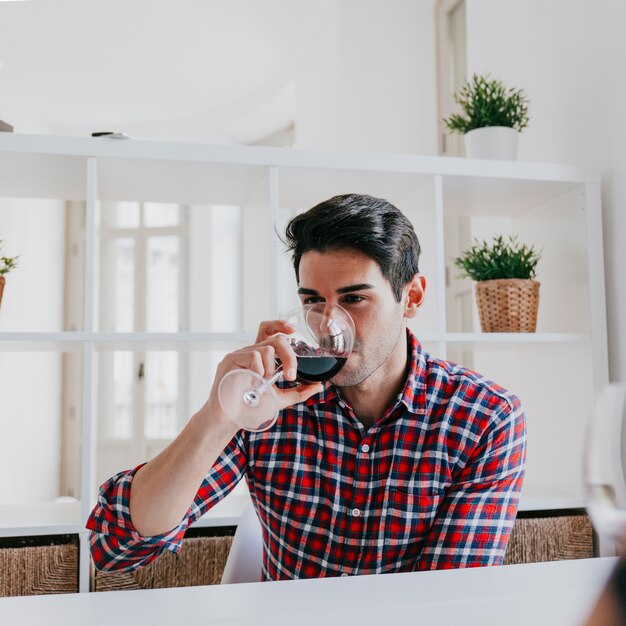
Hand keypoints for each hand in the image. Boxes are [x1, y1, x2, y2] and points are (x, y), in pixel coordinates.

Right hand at [206, 324, 322, 425]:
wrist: (230, 420)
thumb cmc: (251, 408)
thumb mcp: (280, 399)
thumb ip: (299, 391)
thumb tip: (319, 386)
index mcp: (260, 357)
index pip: (269, 330)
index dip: (280, 324)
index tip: (294, 331)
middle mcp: (250, 352)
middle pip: (275, 338)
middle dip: (289, 356)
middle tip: (291, 375)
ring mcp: (239, 354)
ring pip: (266, 348)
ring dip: (270, 369)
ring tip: (263, 385)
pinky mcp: (230, 359)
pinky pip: (253, 356)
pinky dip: (259, 370)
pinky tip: (253, 383)